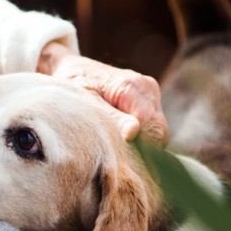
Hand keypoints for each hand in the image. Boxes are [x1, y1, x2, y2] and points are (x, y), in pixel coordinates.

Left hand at [37, 41, 169, 145]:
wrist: (71, 68)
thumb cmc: (73, 86)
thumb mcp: (86, 103)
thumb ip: (112, 118)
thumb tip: (133, 133)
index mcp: (131, 87)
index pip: (152, 128)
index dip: (142, 149)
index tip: (124, 162)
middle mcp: (146, 86)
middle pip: (160, 130)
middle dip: (144, 148)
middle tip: (118, 157)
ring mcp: (150, 90)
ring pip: (159, 129)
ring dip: (143, 141)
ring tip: (116, 143)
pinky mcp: (148, 96)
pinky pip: (153, 123)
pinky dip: (141, 133)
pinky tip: (121, 135)